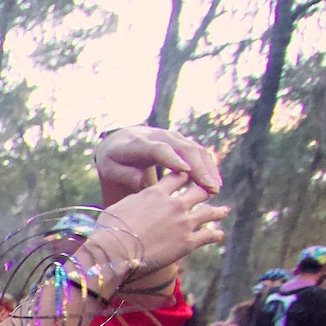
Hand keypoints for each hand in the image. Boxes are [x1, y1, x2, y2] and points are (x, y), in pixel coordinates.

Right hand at [90, 176, 226, 294]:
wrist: (114, 251)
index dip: (186, 175)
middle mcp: (174, 204)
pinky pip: (208, 236)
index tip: (191, 175)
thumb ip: (134, 201)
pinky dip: (215, 235)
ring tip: (224, 210)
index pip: (177, 177)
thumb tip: (134, 201)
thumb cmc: (109, 231)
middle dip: (205, 189)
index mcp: (156, 193)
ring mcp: (183, 223)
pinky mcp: (188, 242)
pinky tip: (219, 234)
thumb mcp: (119, 207)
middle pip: (198, 191)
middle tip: (211, 190)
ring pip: (209, 212)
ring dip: (217, 211)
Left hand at [94, 125, 221, 199]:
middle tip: (210, 189)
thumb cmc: (114, 159)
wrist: (120, 139)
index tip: (186, 171)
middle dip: (199, 169)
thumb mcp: (110, 168)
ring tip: (215, 189)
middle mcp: (161, 136)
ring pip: (196, 150)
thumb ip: (124, 174)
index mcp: (140, 143)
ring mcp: (174, 137)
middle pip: (185, 149)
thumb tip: (141, 182)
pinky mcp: (181, 142)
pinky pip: (198, 153)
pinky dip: (208, 166)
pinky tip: (214, 183)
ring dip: (208, 169)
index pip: (160, 149)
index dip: (173, 159)